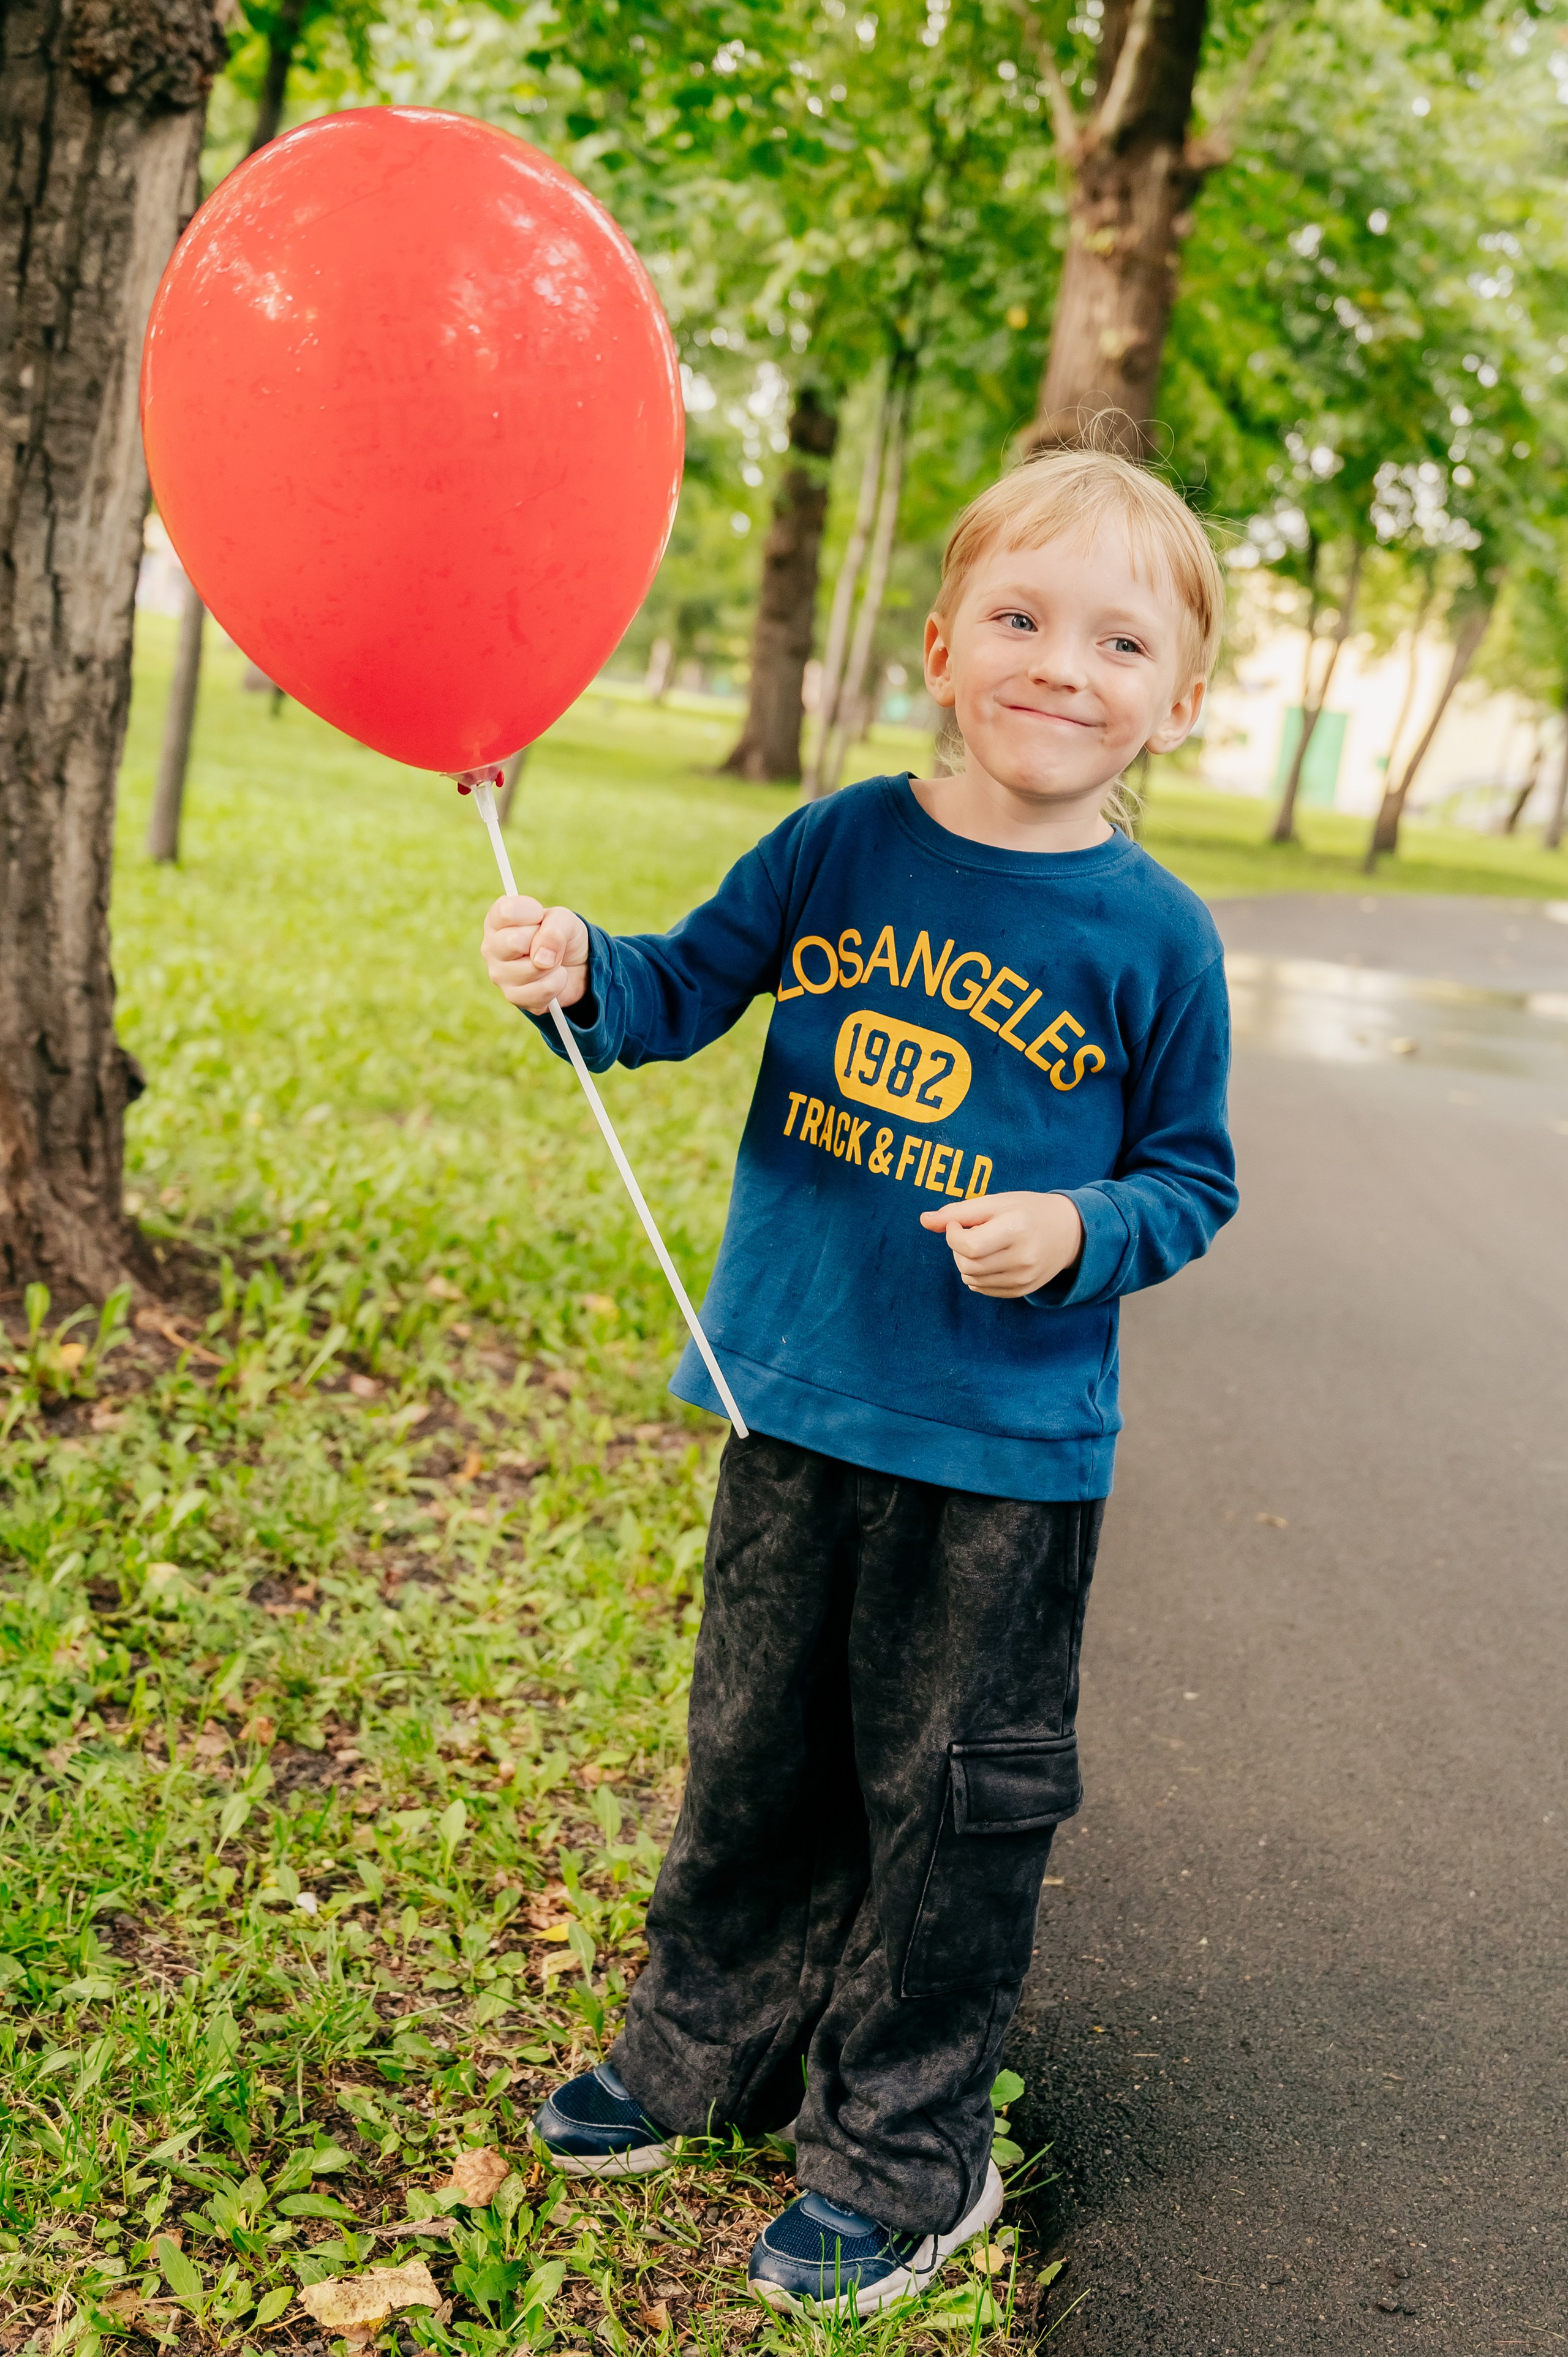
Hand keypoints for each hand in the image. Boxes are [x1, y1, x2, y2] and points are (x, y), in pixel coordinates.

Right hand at [481, 894, 589, 1013]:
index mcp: (497, 921)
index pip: (506, 912)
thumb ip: (555, 928)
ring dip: (553, 964)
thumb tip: (541, 958)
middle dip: (542, 941)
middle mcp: (491, 947)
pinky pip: (542, 991)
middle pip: (514, 942)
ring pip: (532, 968)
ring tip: (551, 961)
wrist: (576, 965)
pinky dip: (558, 983)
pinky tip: (553, 978)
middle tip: (546, 943)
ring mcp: (499, 975)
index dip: (532, 913)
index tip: (540, 917)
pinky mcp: (514, 997)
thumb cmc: (562, 935)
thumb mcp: (565, 920)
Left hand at [920, 1190, 1084, 1298]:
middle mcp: (1023, 1258)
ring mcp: (1024, 1278)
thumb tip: (923, 1220)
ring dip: (966, 1262)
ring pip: (971, 1279)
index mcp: (1017, 1229)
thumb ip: (958, 1211)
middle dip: (958, 1249)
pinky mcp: (1023, 1291)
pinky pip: (983, 1289)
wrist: (1069, 1232)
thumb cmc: (1028, 1210)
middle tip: (971, 1233)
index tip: (957, 1224)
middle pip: (967, 1264)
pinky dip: (976, 1275)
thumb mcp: (996, 1202)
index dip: (953, 1235)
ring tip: (982, 1245)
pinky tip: (989, 1259)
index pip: (969, 1246)